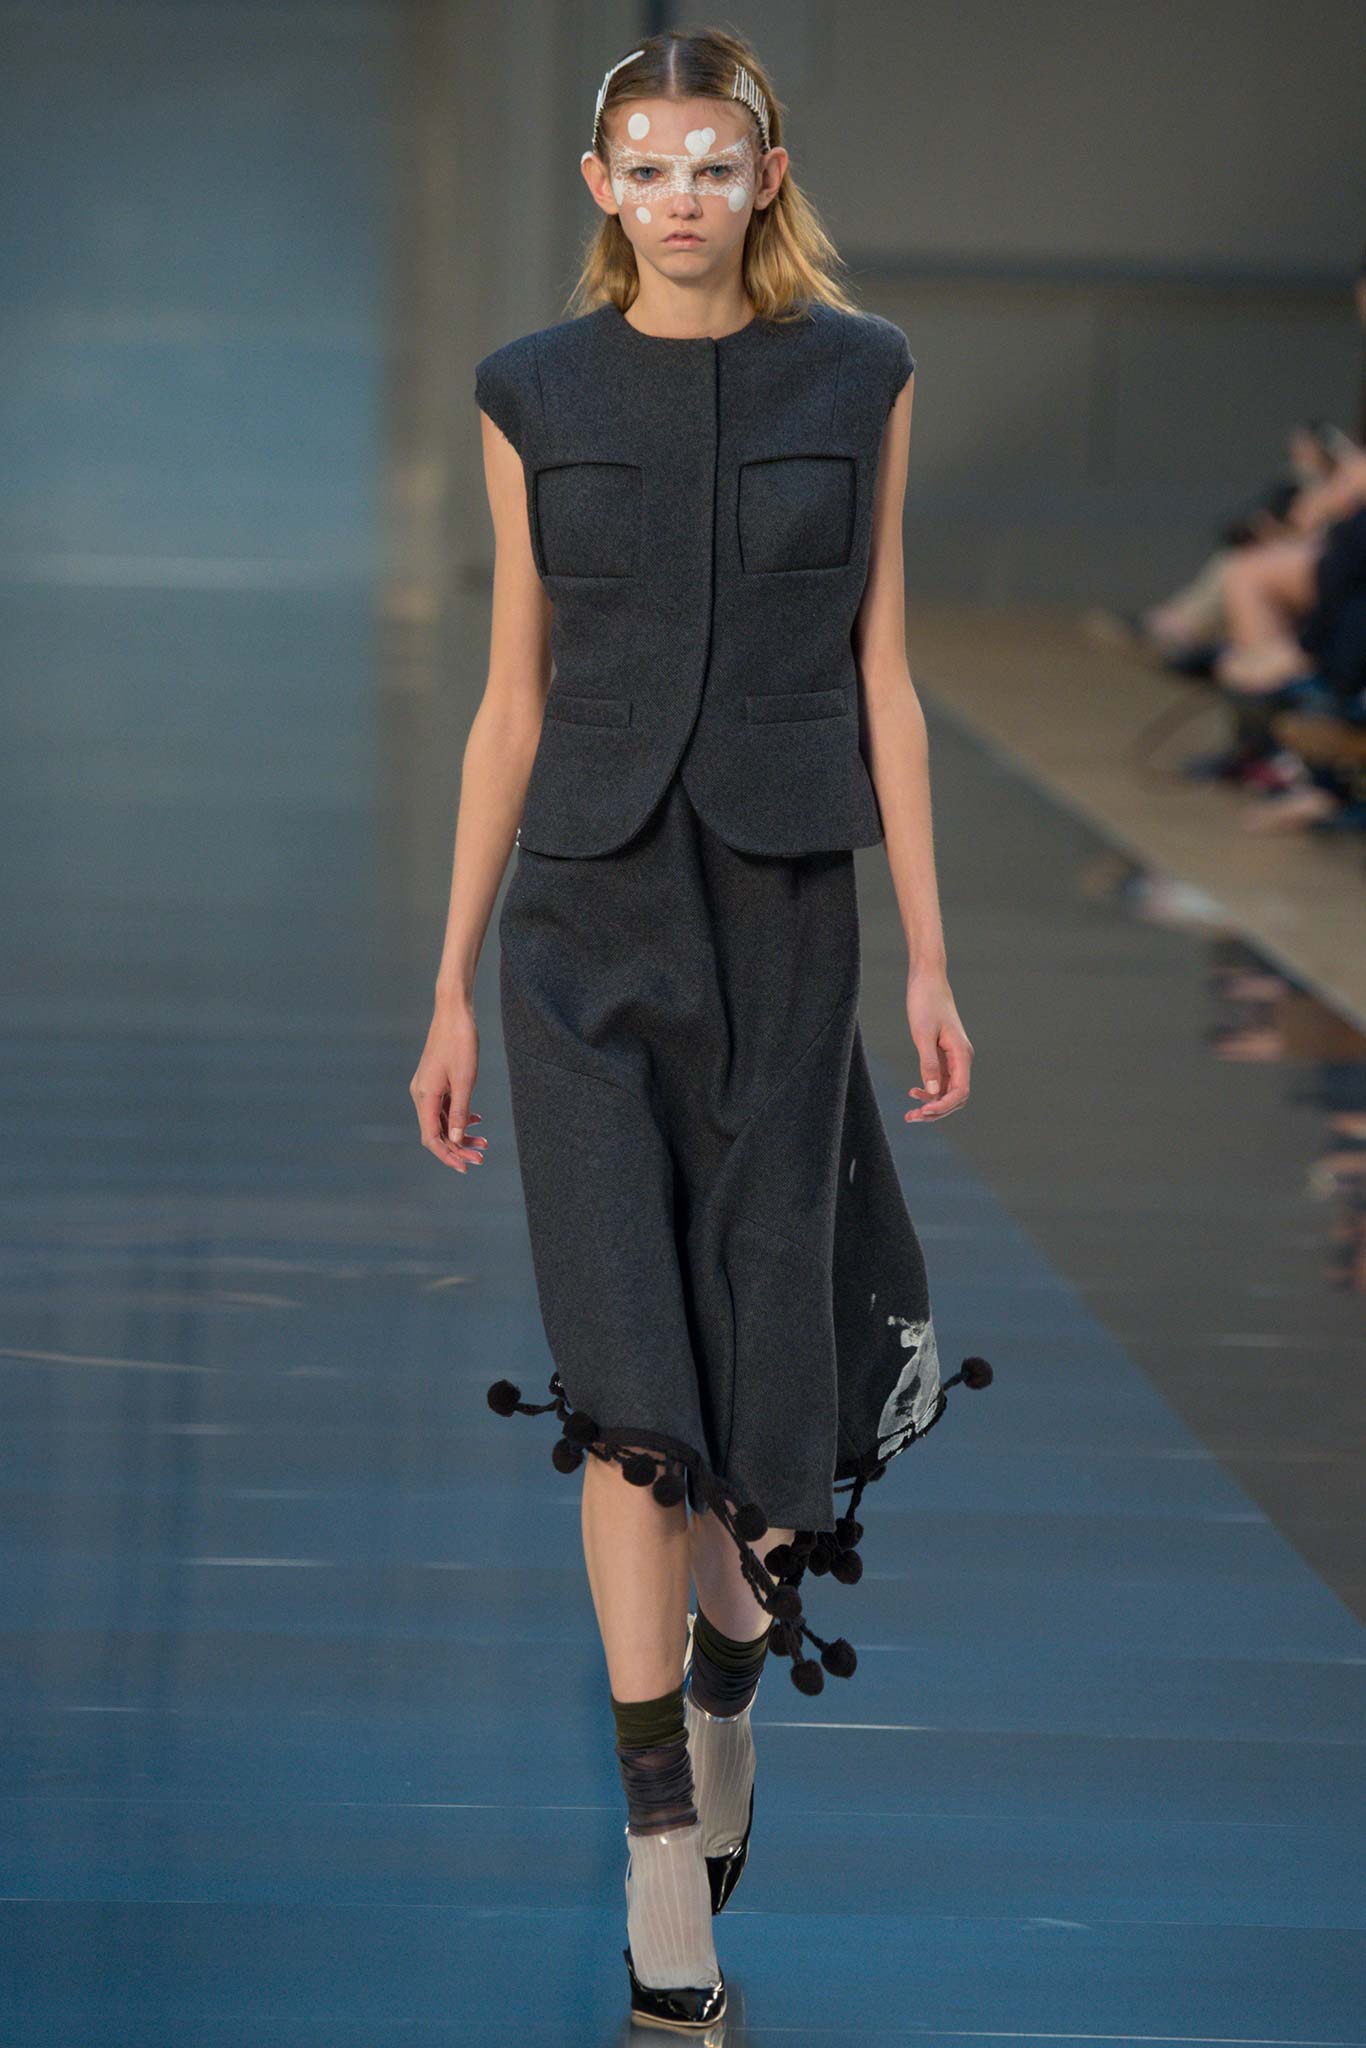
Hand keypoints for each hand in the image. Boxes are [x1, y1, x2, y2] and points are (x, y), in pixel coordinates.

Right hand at [410, 994, 488, 1172]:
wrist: (454, 1012)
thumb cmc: (460, 1042)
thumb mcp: (465, 1080)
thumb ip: (460, 1111)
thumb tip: (457, 1140)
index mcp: (425, 1096)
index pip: (432, 1138)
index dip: (448, 1156)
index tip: (466, 1167)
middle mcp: (421, 1095)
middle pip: (437, 1132)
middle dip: (458, 1148)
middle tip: (481, 1157)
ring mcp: (427, 1088)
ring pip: (442, 1121)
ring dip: (461, 1134)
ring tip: (483, 1143)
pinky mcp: (435, 1081)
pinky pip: (444, 1107)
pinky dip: (458, 1117)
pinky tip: (476, 1119)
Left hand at [903, 968, 971, 1121]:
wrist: (927, 979)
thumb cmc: (925, 1002)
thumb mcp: (922, 1034)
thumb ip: (928, 1063)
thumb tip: (932, 1091)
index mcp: (961, 1054)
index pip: (960, 1092)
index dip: (943, 1106)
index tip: (923, 1111)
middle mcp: (961, 1058)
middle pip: (956, 1097)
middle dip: (936, 1111)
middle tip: (911, 1117)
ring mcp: (953, 1058)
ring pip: (947, 1091)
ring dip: (931, 1104)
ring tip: (910, 1114)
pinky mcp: (944, 1054)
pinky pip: (941, 1081)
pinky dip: (928, 1090)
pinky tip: (913, 1092)